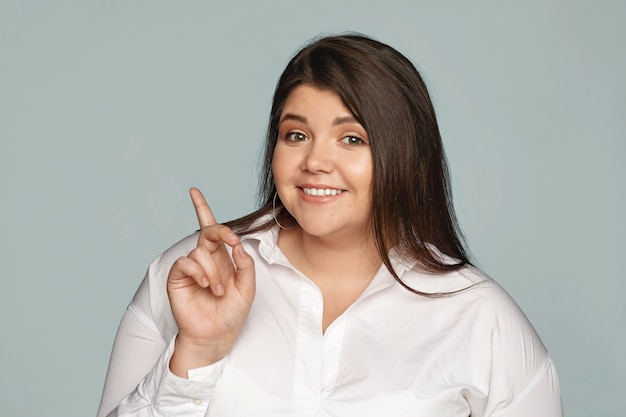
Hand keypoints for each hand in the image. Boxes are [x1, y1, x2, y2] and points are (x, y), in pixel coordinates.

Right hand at [167, 188, 254, 376]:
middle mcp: (205, 260)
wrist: (216, 335)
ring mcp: (190, 268)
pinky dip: (199, 272)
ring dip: (214, 271)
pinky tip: (206, 286)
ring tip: (218, 290)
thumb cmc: (232, 313)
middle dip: (220, 230)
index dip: (201, 209)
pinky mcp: (178, 278)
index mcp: (222, 258)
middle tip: (230, 239)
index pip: (212, 230)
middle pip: (208, 232)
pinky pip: (186, 262)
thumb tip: (238, 245)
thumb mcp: (248, 287)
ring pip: (201, 251)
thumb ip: (246, 265)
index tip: (194, 192)